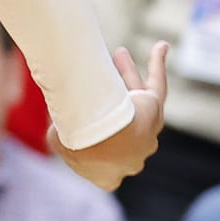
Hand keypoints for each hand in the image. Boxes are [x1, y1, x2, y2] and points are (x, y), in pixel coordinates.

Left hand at [50, 41, 167, 190]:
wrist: (104, 142)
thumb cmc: (78, 145)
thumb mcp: (60, 141)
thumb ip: (59, 133)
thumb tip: (58, 120)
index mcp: (109, 173)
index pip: (103, 158)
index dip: (92, 141)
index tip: (80, 125)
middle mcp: (133, 154)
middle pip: (119, 118)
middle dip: (109, 97)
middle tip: (99, 77)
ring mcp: (147, 132)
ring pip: (136, 96)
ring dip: (127, 75)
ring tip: (119, 53)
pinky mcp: (153, 109)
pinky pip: (158, 84)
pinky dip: (158, 64)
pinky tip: (161, 47)